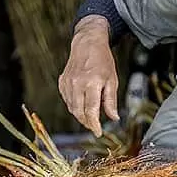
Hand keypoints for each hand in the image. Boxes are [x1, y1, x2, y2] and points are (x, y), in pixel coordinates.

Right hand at [58, 16, 119, 136]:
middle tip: (95, 127)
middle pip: (79, 112)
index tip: (98, 133)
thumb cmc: (102, 61)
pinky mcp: (62, 82)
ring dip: (80, 115)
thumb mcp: (112, 80)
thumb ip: (111, 101)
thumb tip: (114, 118)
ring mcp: (67, 83)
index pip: (91, 110)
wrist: (87, 43)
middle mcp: (77, 84)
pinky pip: (67, 100)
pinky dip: (74, 106)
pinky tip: (82, 104)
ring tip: (90, 116)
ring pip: (71, 108)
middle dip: (87, 122)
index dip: (94, 125)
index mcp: (92, 83)